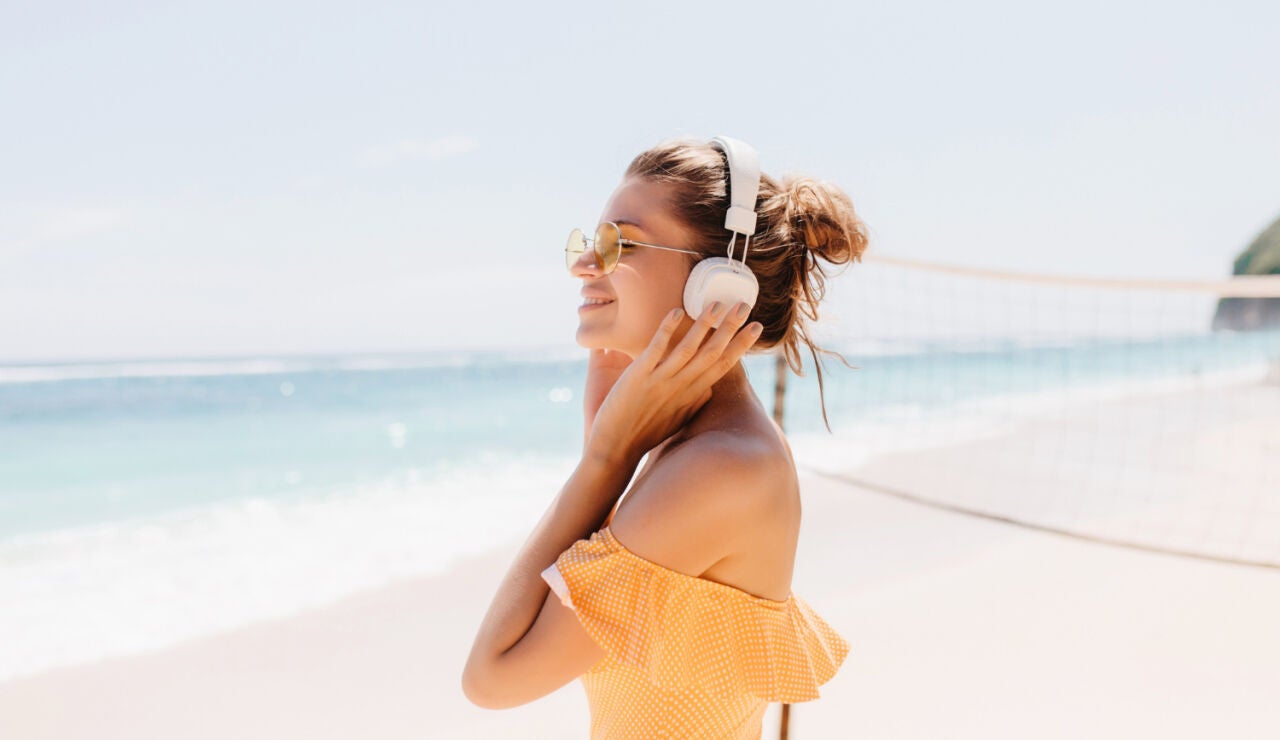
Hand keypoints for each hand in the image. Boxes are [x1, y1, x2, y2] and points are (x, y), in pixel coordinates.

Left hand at [585, 301, 762, 466]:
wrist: (616, 448)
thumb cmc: (646, 432)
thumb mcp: (678, 418)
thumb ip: (694, 401)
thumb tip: (709, 390)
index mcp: (692, 394)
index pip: (723, 365)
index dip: (741, 345)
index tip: (757, 326)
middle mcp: (681, 386)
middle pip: (712, 353)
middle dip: (730, 328)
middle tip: (745, 304)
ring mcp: (661, 381)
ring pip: (688, 349)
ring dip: (704, 326)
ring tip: (717, 303)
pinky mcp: (639, 377)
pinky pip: (655, 350)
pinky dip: (666, 330)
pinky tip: (676, 312)